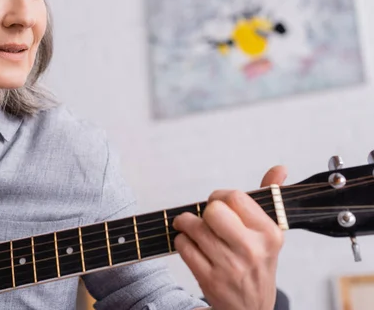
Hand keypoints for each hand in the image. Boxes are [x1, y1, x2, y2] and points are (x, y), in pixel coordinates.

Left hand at [173, 166, 286, 309]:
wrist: (251, 309)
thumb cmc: (257, 263)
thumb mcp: (268, 234)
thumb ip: (270, 197)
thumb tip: (280, 168)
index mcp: (269, 233)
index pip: (235, 197)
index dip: (220, 196)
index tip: (218, 203)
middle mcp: (251, 250)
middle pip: (212, 210)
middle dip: (203, 211)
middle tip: (204, 218)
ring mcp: (230, 266)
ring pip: (193, 227)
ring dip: (186, 225)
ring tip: (192, 230)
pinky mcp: (209, 279)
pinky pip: (183, 246)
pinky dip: (182, 242)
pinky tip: (192, 246)